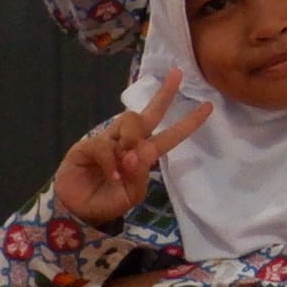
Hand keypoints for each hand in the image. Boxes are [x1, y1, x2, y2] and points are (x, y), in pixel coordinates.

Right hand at [52, 70, 212, 226]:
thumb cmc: (107, 202)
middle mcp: (127, 142)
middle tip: (179, 73)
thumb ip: (138, 176)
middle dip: (165, 93)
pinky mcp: (86, 146)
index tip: (209, 106)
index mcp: (144, 154)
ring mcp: (107, 141)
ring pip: (129, 121)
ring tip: (127, 159)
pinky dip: (110, 161)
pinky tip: (111, 175)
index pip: (170, 135)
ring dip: (133, 137)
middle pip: (148, 113)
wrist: (78, 212)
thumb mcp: (131, 195)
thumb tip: (138, 152)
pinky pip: (103, 145)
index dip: (188, 122)